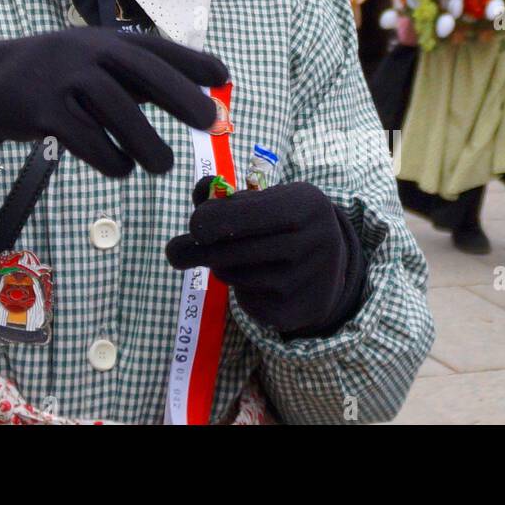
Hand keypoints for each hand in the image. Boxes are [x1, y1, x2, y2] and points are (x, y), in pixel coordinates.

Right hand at [0, 27, 227, 185]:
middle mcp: (87, 52)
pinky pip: (86, 139)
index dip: (191, 61)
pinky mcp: (43, 110)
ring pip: (117, 111)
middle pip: (143, 72)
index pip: (155, 48)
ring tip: (162, 164)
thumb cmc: (55, 79)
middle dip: (182, 96)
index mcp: (104, 41)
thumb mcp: (93, 65)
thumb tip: (199, 101)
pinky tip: (120, 168)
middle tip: (212, 122)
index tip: (224, 77)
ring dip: (146, 142)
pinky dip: (109, 158)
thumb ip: (138, 81)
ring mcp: (63, 79)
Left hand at [166, 180, 364, 336]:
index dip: (211, 220)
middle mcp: (312, 243)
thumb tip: (200, 192)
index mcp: (305, 205)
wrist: (330, 265)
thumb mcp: (267, 199)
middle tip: (174, 252)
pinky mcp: (294, 311)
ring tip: (235, 257)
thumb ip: (228, 197)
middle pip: (231, 250)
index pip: (245, 215)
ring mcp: (305, 280)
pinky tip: (257, 280)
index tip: (194, 226)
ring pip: (232, 274)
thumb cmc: (285, 223)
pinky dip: (239, 288)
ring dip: (221, 266)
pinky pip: (244, 299)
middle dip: (198, 249)